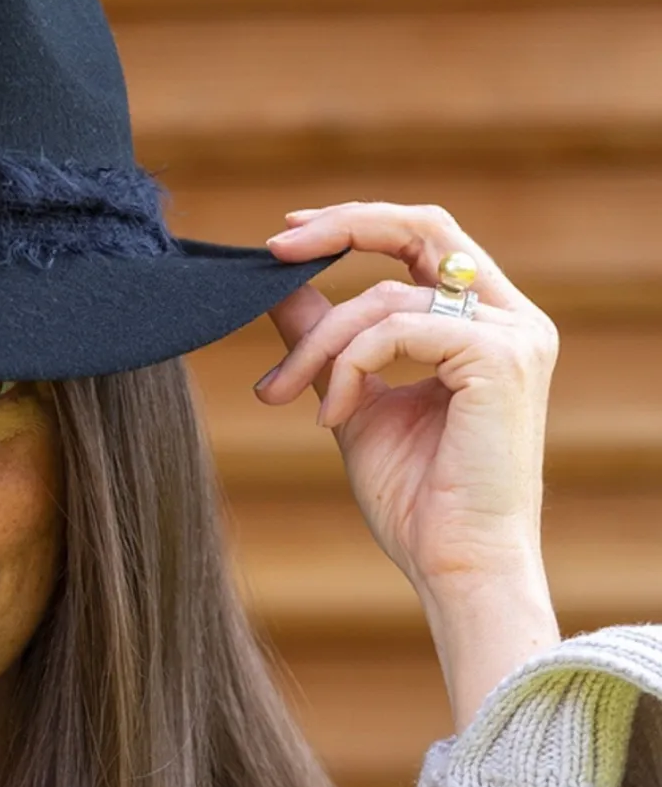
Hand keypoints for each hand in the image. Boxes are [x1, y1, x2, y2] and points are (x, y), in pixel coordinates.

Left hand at [253, 201, 559, 599]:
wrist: (452, 563)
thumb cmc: (414, 498)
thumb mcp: (353, 401)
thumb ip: (326, 344)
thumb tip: (279, 292)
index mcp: (485, 322)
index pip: (424, 236)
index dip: (355, 223)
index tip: (285, 240)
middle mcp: (511, 317)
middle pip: (423, 227)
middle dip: (341, 227)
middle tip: (272, 251)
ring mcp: (513, 335)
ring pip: (386, 295)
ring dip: (319, 343)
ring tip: (284, 394)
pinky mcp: (499, 359)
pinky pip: (399, 329)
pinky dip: (350, 366)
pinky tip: (330, 417)